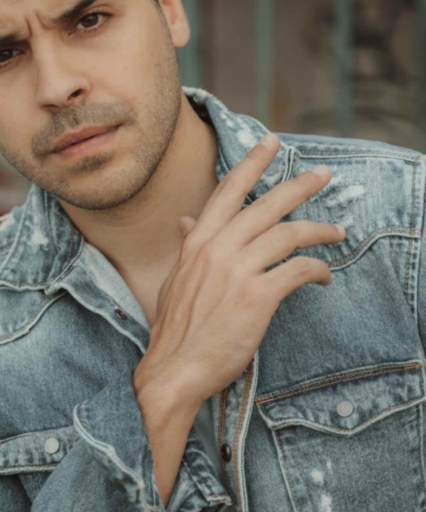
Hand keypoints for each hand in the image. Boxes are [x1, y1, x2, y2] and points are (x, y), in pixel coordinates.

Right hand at [133, 132, 345, 411]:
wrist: (174, 369)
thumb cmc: (176, 329)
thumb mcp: (176, 278)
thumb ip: (188, 246)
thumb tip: (188, 220)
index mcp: (198, 242)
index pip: (228, 190)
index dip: (252, 163)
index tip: (271, 142)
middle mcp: (217, 248)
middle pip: (267, 205)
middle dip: (300, 185)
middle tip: (324, 175)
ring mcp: (237, 271)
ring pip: (288, 234)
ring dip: (319, 230)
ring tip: (337, 231)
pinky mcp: (257, 297)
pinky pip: (297, 270)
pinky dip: (317, 269)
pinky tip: (324, 275)